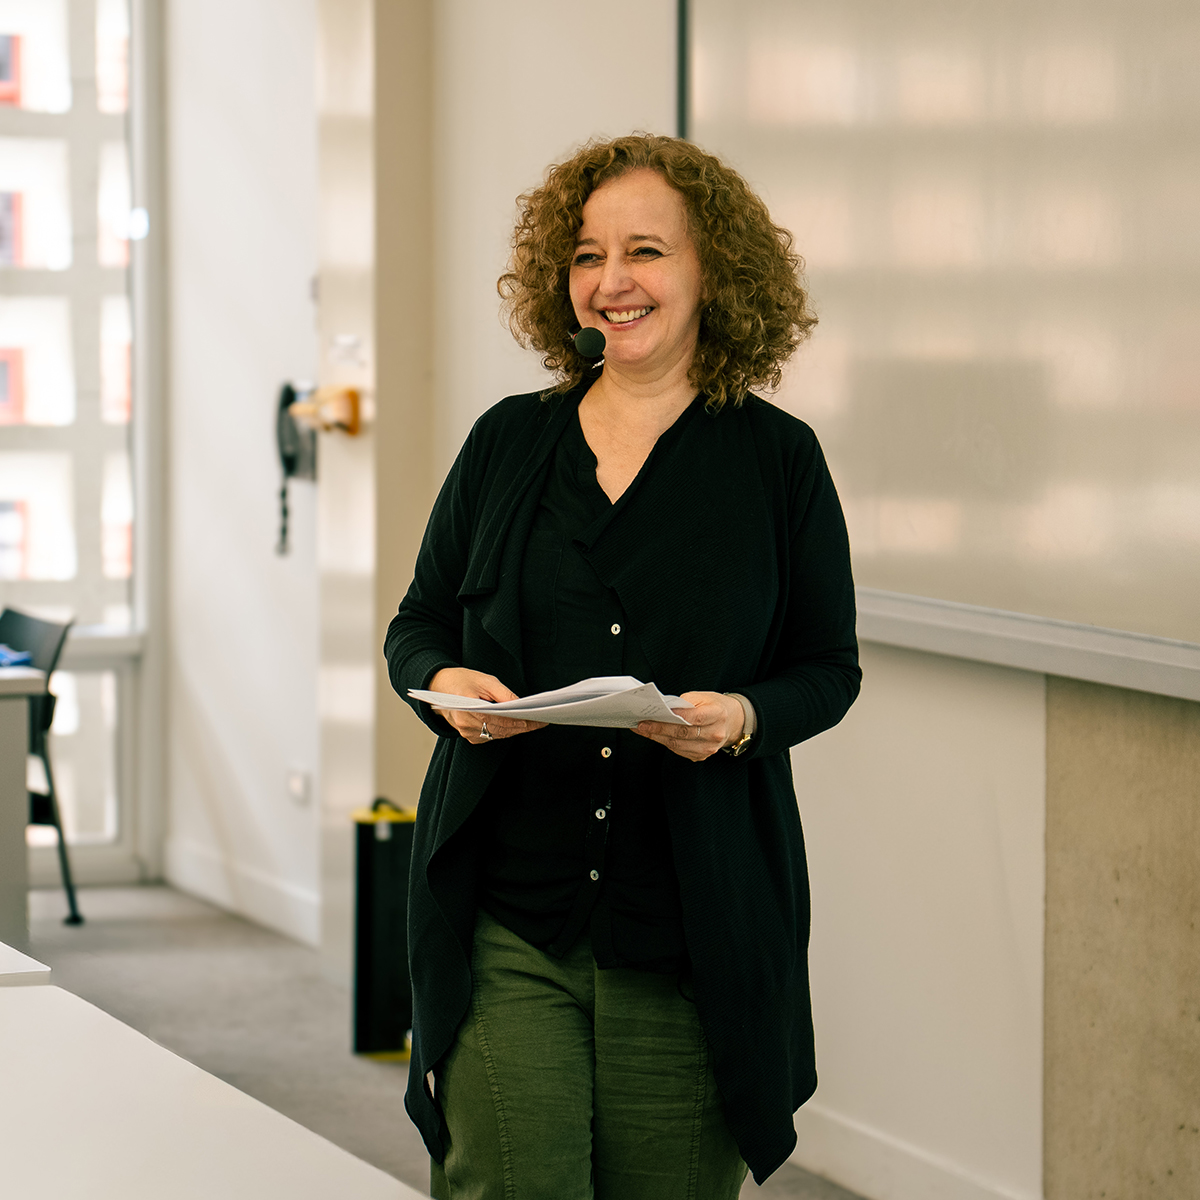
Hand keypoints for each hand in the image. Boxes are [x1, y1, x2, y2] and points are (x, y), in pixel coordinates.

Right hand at [427, 667, 546, 745]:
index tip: (537, 721)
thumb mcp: (486, 680)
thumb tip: (521, 705)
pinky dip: (504, 731)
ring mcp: (466, 732)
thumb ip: (504, 694)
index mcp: (467, 709)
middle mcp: (465, 725)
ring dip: (515, 730)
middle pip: (500, 730)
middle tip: (540, 722)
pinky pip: (491, 736)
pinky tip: (517, 725)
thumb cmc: (462, 680)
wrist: (440, 686)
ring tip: (532, 723)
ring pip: (497, 735)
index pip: (500, 720)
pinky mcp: (469, 736)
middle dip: (521, 727)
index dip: (520, 722)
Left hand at [633, 691, 744, 761]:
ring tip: (642, 730)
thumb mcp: (703, 696)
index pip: (692, 718)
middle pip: (682, 734)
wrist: (733, 722)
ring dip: (657, 738)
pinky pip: (679, 751)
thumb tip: (662, 709)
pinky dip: (665, 743)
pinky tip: (654, 736)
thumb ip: (684, 702)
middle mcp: (715, 734)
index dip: (670, 719)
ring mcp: (709, 748)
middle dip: (658, 729)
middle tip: (640, 724)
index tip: (651, 717)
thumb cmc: (715, 706)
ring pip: (677, 745)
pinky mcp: (702, 756)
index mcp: (717, 714)